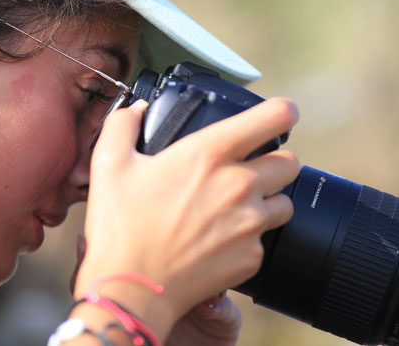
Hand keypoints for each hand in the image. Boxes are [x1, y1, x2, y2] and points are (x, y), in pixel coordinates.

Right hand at [74, 98, 299, 339]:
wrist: (132, 288)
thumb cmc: (120, 226)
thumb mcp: (109, 164)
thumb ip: (123, 124)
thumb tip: (137, 110)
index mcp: (208, 153)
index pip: (275, 117)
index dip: (283, 111)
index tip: (280, 116)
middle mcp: (239, 185)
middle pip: (289, 162)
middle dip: (272, 161)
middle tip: (247, 170)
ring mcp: (249, 223)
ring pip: (285, 202)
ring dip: (267, 200)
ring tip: (233, 208)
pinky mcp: (252, 256)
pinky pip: (266, 238)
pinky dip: (249, 236)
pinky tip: (218, 239)